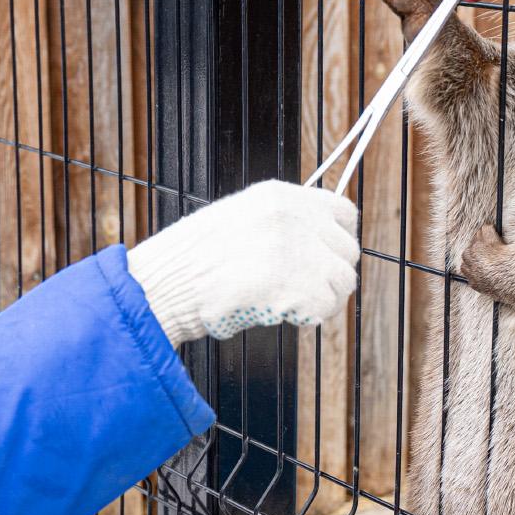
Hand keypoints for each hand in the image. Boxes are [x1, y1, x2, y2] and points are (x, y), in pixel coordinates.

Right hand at [127, 180, 359, 345]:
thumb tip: (315, 245)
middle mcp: (294, 216)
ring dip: (320, 299)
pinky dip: (307, 318)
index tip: (327, 260)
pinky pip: (326, 308)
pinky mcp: (298, 284)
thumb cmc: (192, 262)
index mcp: (280, 196)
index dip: (339, 241)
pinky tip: (278, 313)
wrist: (166, 286)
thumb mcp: (238, 220)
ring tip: (286, 305)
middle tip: (302, 291)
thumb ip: (280, 224)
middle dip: (330, 276)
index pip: (343, 212)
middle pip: (348, 251)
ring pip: (342, 282)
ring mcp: (298, 249)